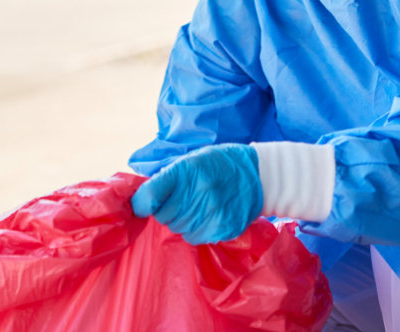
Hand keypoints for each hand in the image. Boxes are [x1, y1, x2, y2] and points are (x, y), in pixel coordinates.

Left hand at [130, 143, 263, 244]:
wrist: (258, 175)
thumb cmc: (219, 164)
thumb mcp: (192, 160)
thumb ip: (168, 178)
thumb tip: (141, 200)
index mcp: (186, 170)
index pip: (149, 195)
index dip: (141, 202)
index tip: (143, 205)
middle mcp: (198, 192)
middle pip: (162, 216)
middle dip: (167, 210)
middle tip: (183, 200)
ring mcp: (212, 212)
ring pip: (177, 229)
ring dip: (182, 221)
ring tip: (199, 207)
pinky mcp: (222, 228)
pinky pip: (194, 238)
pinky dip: (196, 230)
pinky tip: (208, 216)